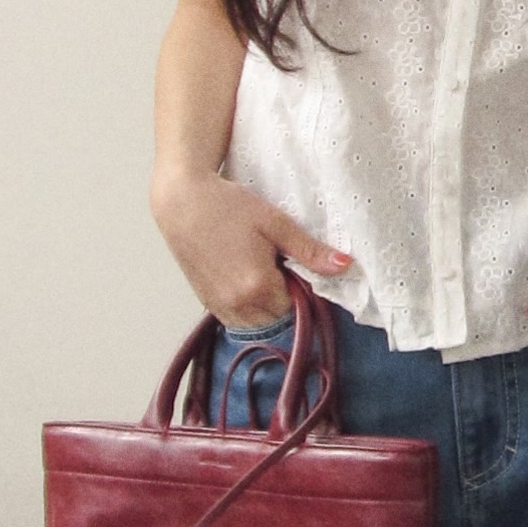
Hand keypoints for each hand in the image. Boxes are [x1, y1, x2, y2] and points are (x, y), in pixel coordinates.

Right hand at [151, 166, 351, 326]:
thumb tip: (345, 265)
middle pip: (278, 321)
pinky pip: (235, 320)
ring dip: (267, 309)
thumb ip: (310, 251)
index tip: (301, 271)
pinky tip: (247, 282)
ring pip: (256, 325)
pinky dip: (247, 309)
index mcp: (258, 286)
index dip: (305, 292)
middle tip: (283, 269)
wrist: (182, 202)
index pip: (298, 309)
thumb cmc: (228, 206)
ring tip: (264, 274)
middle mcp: (238, 303)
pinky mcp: (206, 302)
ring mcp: (219, 305)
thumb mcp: (275, 223)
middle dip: (287, 302)